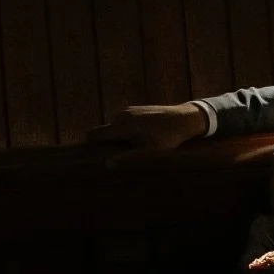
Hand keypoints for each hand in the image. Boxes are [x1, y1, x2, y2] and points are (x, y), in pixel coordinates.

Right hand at [86, 101, 208, 158]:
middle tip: (117, 156)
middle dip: (106, 143)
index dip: (89, 144)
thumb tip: (106, 165)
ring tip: (133, 147)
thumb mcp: (148, 153)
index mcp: (121, 126)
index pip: (94, 134)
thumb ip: (127, 158)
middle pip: (104, 131)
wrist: (184, 119)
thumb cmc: (167, 138)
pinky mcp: (137, 109)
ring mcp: (129, 110)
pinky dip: (126, 129)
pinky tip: (140, 138)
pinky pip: (125, 121)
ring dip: (118, 136)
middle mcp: (121, 116)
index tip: (90, 155)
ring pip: (115, 127)